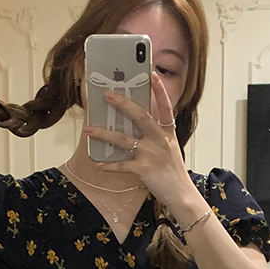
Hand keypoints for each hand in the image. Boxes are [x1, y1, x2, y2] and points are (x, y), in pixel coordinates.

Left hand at [85, 72, 195, 212]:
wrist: (182, 195)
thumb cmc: (173, 172)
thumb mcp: (169, 148)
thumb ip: (157, 136)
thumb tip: (136, 126)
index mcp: (167, 133)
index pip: (165, 106)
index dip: (159, 90)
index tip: (151, 74)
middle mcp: (160, 140)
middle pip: (140, 115)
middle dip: (122, 103)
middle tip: (107, 94)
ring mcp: (151, 154)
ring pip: (122, 139)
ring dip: (102, 133)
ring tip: (87, 129)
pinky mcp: (144, 169)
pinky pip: (121, 165)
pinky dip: (109, 165)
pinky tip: (98, 164)